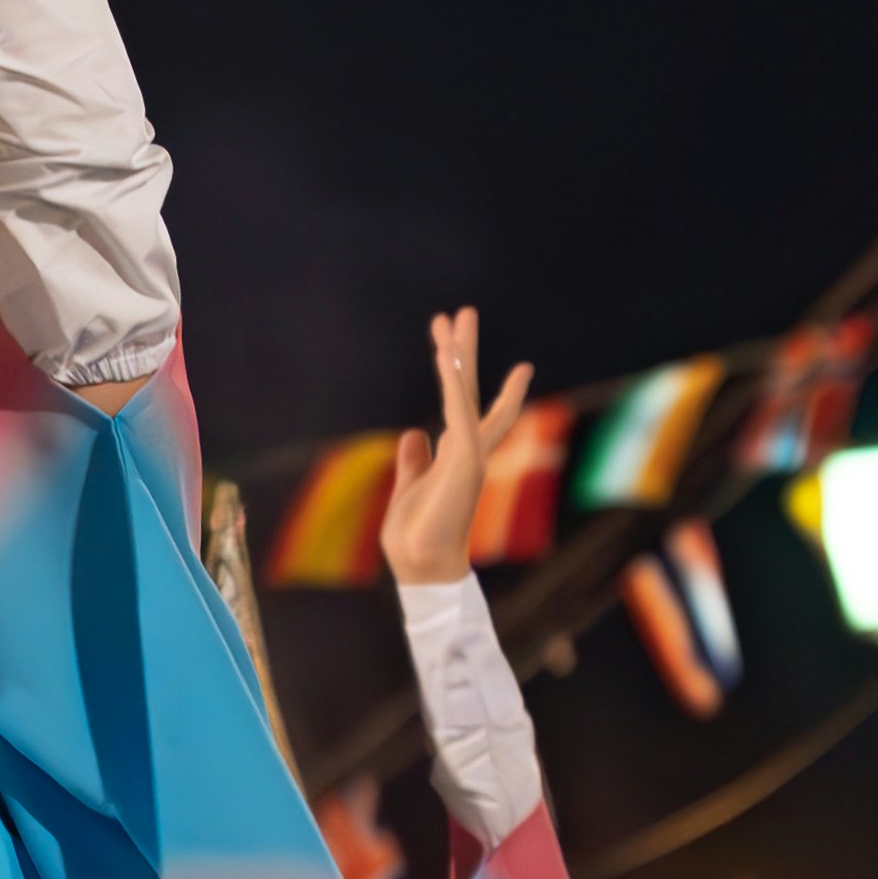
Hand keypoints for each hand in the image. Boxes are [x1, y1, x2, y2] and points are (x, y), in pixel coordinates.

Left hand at [382, 306, 533, 587]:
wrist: (421, 567)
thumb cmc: (415, 538)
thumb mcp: (407, 489)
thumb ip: (413, 461)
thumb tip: (413, 436)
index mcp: (454, 456)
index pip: (465, 407)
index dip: (463, 377)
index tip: (464, 350)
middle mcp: (467, 449)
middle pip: (470, 388)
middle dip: (465, 351)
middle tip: (465, 311)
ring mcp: (469, 452)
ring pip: (466, 390)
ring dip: (459, 352)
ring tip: (457, 315)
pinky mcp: (466, 458)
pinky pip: (459, 409)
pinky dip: (453, 381)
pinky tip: (446, 353)